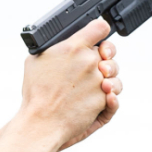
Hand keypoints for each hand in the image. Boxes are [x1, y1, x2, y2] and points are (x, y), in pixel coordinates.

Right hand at [17, 18, 122, 151]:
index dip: (100, 30)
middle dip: (103, 57)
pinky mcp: (103, 100)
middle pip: (109, 52)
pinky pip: (115, 95)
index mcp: (73, 47)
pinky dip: (112, 96)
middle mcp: (90, 62)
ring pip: (114, 74)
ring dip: (109, 77)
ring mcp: (99, 82)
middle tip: (93, 66)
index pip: (99, 28)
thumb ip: (55, 47)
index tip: (97, 34)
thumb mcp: (36, 60)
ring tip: (97, 84)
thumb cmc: (36, 93)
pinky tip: (106, 95)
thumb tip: (64, 44)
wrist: (41, 123)